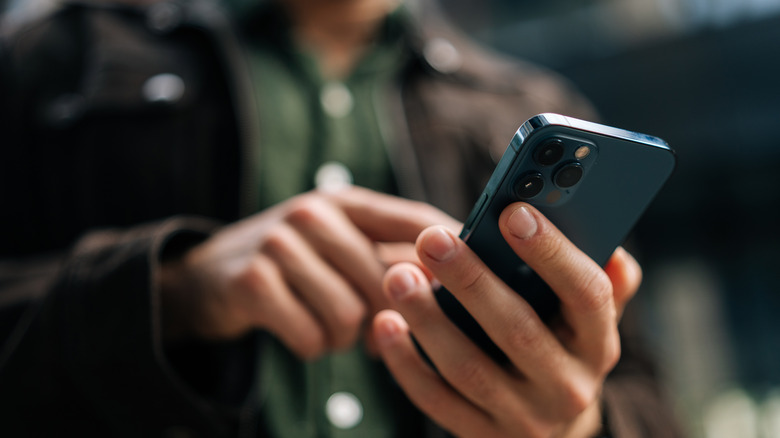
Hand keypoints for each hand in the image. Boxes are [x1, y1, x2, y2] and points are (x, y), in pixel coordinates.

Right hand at [159, 187, 458, 358]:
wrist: (207, 277)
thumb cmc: (294, 266)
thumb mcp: (339, 246)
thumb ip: (390, 258)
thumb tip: (457, 286)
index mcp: (347, 202)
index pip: (417, 220)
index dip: (452, 251)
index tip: (479, 281)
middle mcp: (315, 212)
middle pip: (387, 280)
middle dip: (386, 318)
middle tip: (374, 331)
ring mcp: (280, 242)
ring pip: (350, 314)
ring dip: (345, 338)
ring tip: (331, 328)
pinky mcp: (253, 280)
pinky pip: (311, 335)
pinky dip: (313, 347)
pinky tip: (302, 332)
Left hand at [372, 202, 641, 437]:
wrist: (551, 430)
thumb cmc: (561, 349)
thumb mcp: (587, 320)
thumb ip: (604, 284)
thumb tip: (614, 250)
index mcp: (598, 344)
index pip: (586, 295)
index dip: (552, 252)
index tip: (512, 212)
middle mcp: (567, 386)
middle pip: (517, 330)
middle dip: (471, 281)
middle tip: (432, 239)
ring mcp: (524, 418)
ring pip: (469, 367)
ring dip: (428, 319)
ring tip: (398, 276)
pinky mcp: (481, 436)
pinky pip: (437, 400)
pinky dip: (407, 362)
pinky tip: (385, 323)